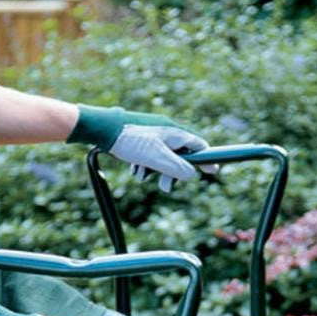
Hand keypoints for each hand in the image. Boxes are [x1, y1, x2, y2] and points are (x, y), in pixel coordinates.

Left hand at [67, 104, 215, 191]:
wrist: (103, 129)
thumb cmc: (131, 141)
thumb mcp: (156, 158)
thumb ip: (175, 167)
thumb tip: (192, 175)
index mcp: (175, 133)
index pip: (199, 146)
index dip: (207, 160)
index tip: (213, 171)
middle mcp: (167, 132)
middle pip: (181, 155)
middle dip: (173, 172)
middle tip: (165, 186)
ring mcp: (154, 135)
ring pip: (164, 157)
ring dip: (155, 170)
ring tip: (142, 174)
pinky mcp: (142, 139)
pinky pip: (150, 155)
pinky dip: (145, 164)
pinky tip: (135, 168)